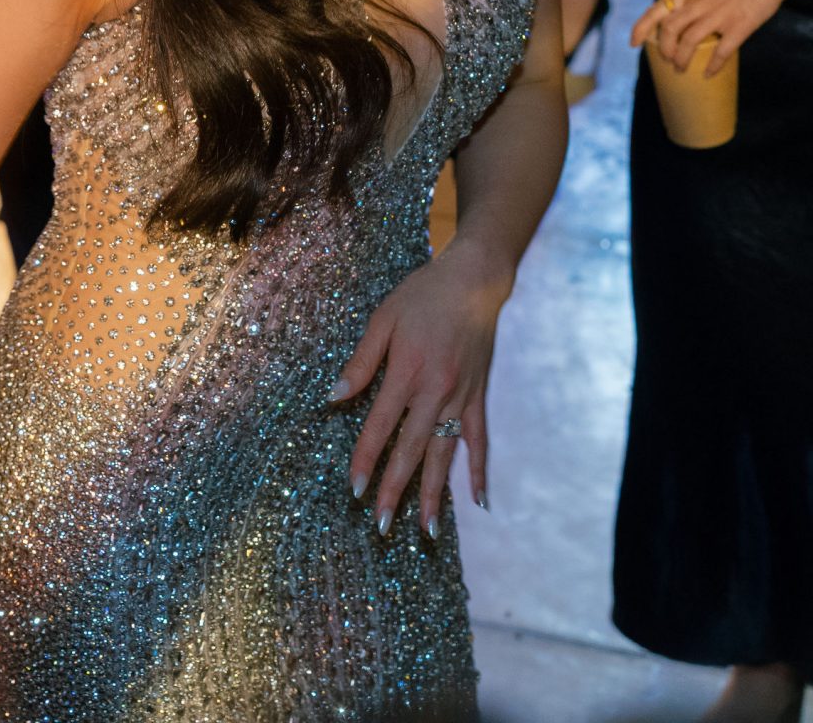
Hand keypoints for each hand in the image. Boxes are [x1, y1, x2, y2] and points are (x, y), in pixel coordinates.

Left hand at [329, 244, 509, 538]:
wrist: (474, 280)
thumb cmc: (423, 295)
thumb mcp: (383, 320)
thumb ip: (360, 363)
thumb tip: (333, 398)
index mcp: (407, 373)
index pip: (381, 427)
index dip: (366, 460)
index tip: (356, 491)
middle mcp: (435, 392)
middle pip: (411, 450)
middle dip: (396, 490)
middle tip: (382, 526)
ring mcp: (460, 397)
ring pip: (444, 454)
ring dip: (434, 494)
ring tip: (427, 532)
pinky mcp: (478, 397)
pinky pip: (479, 440)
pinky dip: (479, 471)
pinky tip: (478, 502)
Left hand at [631, 0, 793, 74]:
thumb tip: (684, 19)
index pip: (655, 10)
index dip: (640, 28)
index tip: (633, 43)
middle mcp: (698, 3)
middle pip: (669, 32)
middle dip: (664, 50)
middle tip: (668, 61)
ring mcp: (718, 15)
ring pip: (689, 45)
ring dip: (681, 61)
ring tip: (682, 70)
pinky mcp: (738, 26)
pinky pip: (720, 53)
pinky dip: (711, 66)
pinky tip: (708, 74)